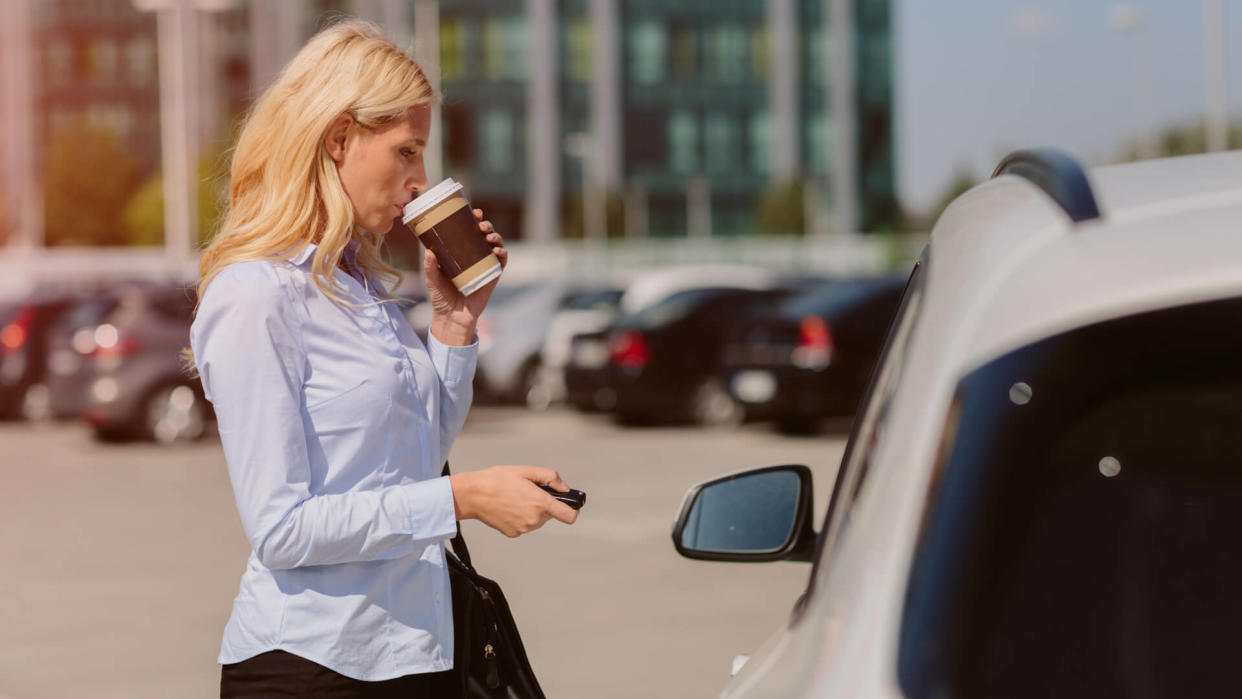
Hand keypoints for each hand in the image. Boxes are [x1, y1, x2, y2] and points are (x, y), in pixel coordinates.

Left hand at [426, 209, 506, 345]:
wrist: (452, 317)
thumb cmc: (441, 297)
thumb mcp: (432, 279)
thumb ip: (430, 267)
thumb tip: (428, 251)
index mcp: (460, 252)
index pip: (469, 231)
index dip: (474, 220)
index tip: (475, 212)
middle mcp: (474, 256)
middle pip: (485, 235)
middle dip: (486, 225)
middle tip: (481, 224)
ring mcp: (485, 265)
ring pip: (495, 245)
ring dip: (496, 237)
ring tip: (489, 236)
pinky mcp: (492, 276)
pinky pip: (501, 262)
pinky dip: (502, 254)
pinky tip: (498, 250)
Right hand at [450, 466, 578, 536]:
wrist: (473, 495)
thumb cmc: (497, 480)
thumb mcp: (527, 471)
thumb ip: (551, 478)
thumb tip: (564, 487)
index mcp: (541, 503)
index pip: (569, 516)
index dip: (572, 509)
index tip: (568, 504)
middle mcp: (534, 519)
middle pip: (550, 515)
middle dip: (544, 504)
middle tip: (529, 491)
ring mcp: (523, 529)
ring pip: (537, 520)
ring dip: (532, 511)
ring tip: (516, 498)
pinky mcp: (513, 533)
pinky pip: (524, 525)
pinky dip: (520, 517)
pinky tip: (508, 507)